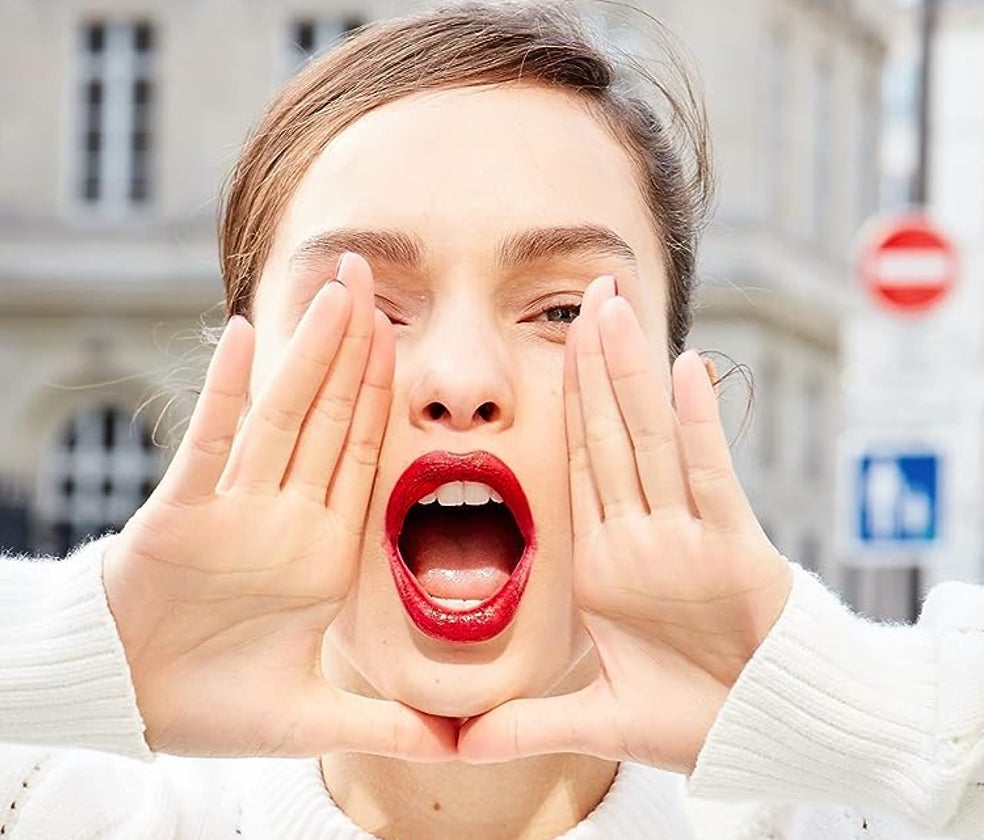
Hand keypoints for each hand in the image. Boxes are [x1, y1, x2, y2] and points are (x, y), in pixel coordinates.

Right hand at [102, 254, 456, 761]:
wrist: (125, 704)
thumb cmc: (209, 705)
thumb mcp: (308, 720)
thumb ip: (381, 726)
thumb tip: (455, 750)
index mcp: (320, 555)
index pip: (360, 458)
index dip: (383, 399)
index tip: (408, 342)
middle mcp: (281, 519)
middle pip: (326, 419)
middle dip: (353, 350)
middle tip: (373, 278)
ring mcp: (232, 512)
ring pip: (279, 418)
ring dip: (307, 355)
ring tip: (334, 292)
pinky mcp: (180, 515)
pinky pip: (207, 444)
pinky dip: (222, 393)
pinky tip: (241, 336)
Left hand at [457, 276, 791, 773]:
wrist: (769, 737)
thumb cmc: (695, 720)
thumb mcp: (598, 719)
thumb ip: (530, 724)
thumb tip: (459, 748)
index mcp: (604, 563)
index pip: (576, 466)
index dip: (562, 408)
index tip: (545, 351)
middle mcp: (642, 538)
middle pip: (610, 434)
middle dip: (595, 364)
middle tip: (585, 292)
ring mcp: (686, 539)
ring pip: (651, 440)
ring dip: (633, 373)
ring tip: (616, 307)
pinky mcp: (734, 550)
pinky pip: (710, 477)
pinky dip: (698, 425)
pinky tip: (687, 369)